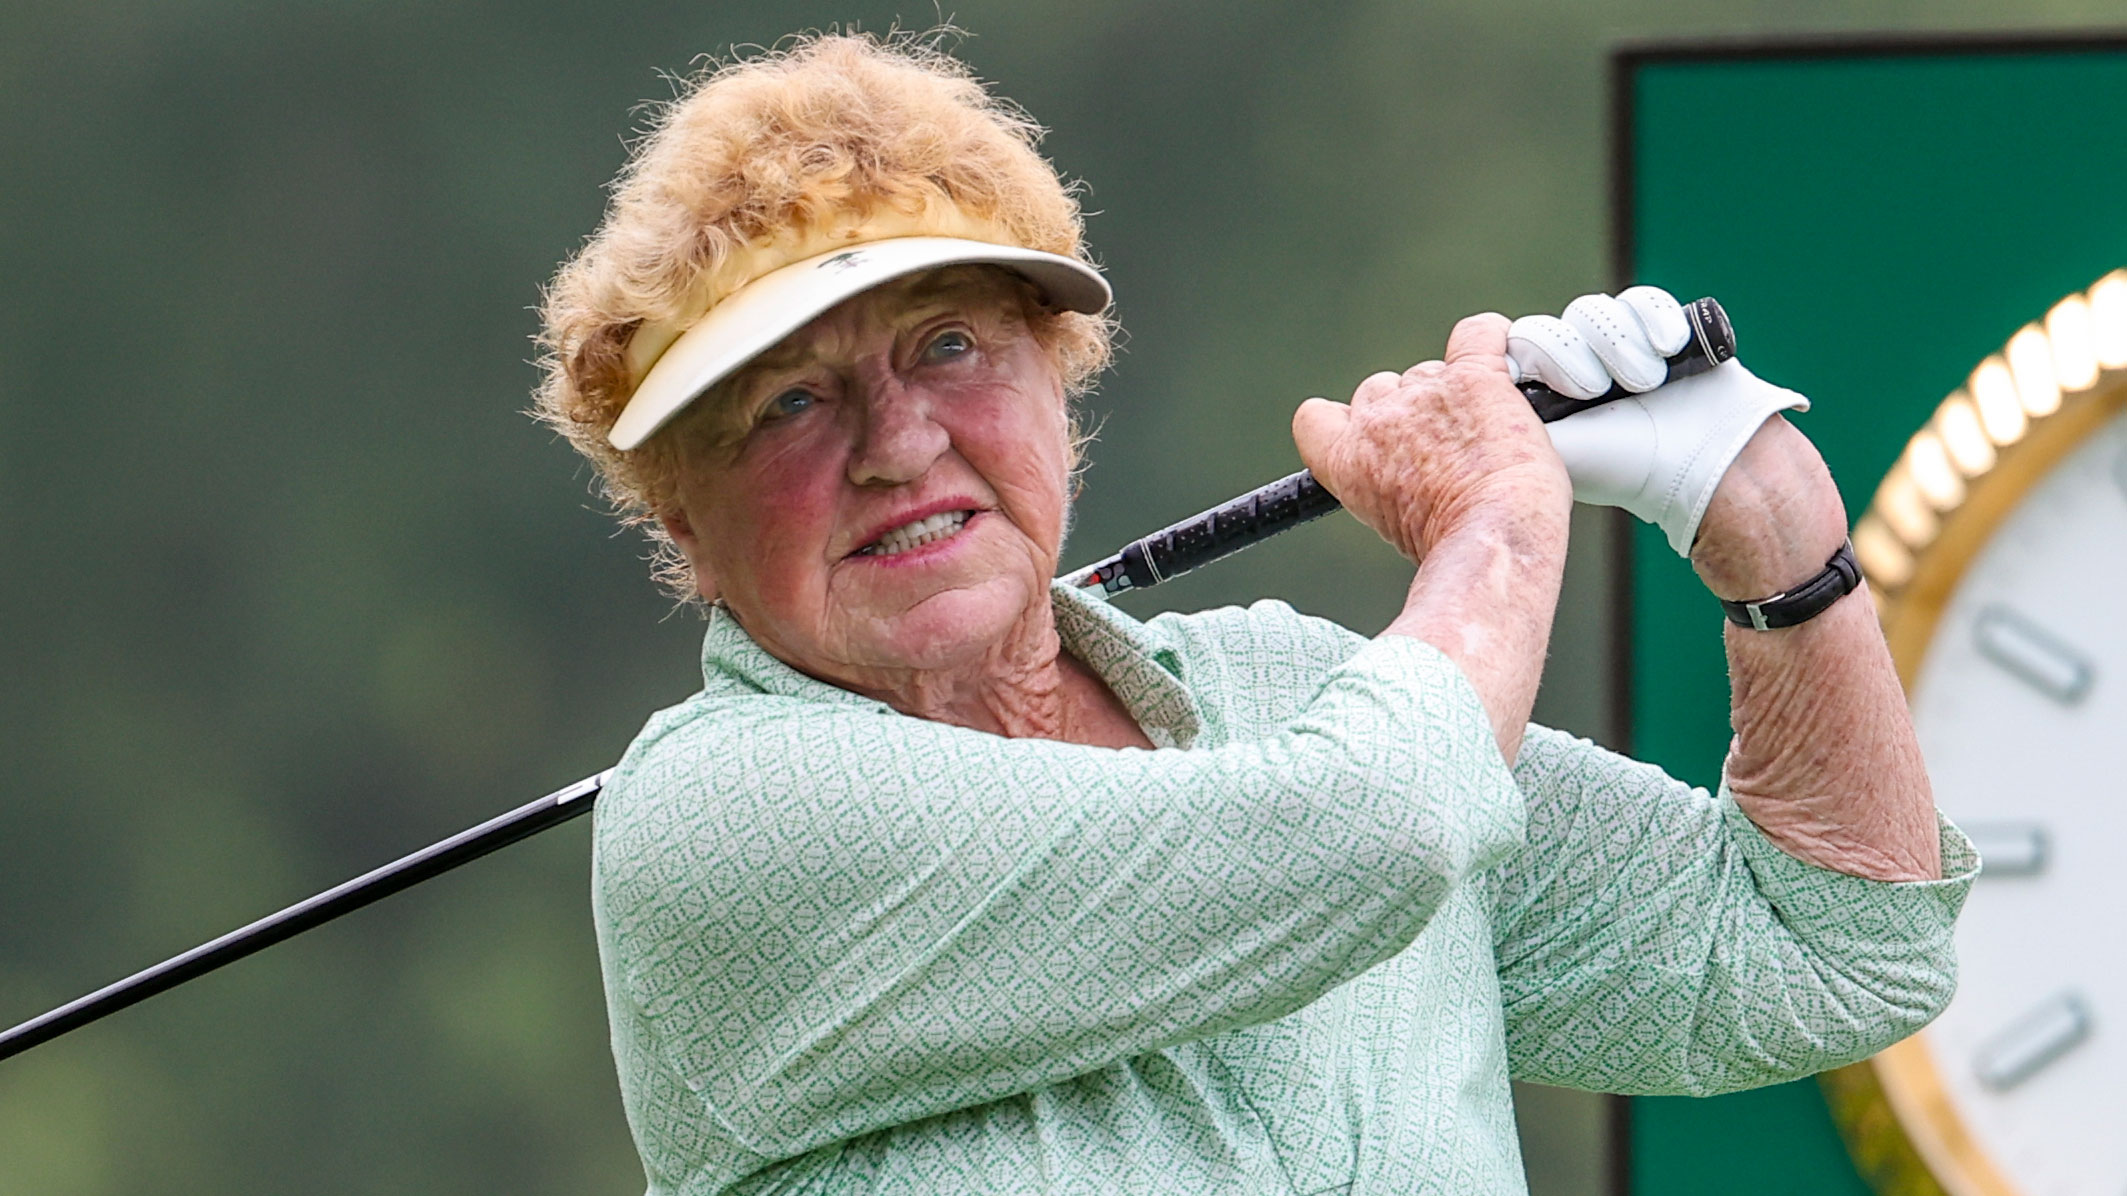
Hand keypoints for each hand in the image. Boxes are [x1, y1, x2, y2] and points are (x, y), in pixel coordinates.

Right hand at [1292, 313, 1569, 563]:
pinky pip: (1478, 334)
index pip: (1316, 418)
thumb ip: (1385, 486)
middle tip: (1446, 449)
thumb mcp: (1389, 525)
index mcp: (1346, 458)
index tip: (1371, 436)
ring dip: (1453, 393)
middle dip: (1410, 412)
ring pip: (1430, 371)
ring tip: (1486, 435)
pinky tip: (1507, 364)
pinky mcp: (1475, 377)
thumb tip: (1409, 486)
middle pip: (1381, 390)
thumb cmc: (1450, 545)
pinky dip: (1493, 341)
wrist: (1492, 536)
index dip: (1344, 421)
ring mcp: (1426, 393)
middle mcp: (1379, 418)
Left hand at [1507, 287, 1808, 556]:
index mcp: (1542, 389)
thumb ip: (1503, 422)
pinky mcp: (1657, 326)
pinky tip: (1667, 347)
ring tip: (1643, 383)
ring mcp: (1615, 343)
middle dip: (1573, 356)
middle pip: (1550, 326)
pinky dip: (1653, 320)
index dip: (1535, 354)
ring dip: (1617, 345)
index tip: (1559, 388)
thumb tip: (1464, 398)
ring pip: (1592, 312)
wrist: (1702, 467)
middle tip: (1595, 390)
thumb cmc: (1622, 467)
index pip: (1516, 345)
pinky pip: (1640, 299)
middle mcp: (1574, 362)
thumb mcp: (1552, 451)